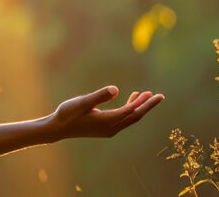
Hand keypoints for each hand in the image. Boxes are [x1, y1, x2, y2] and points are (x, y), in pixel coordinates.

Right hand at [49, 86, 163, 140]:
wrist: (59, 128)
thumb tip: (116, 89)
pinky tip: (130, 101)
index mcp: (108, 121)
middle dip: (147, 106)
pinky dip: (129, 109)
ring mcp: (109, 129)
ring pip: (130, 118)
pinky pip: (123, 119)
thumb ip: (99, 95)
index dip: (144, 103)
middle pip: (135, 116)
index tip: (155, 94)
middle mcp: (112, 128)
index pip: (132, 111)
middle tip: (160, 96)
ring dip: (139, 107)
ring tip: (147, 95)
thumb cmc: (68, 113)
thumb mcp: (82, 102)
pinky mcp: (105, 128)